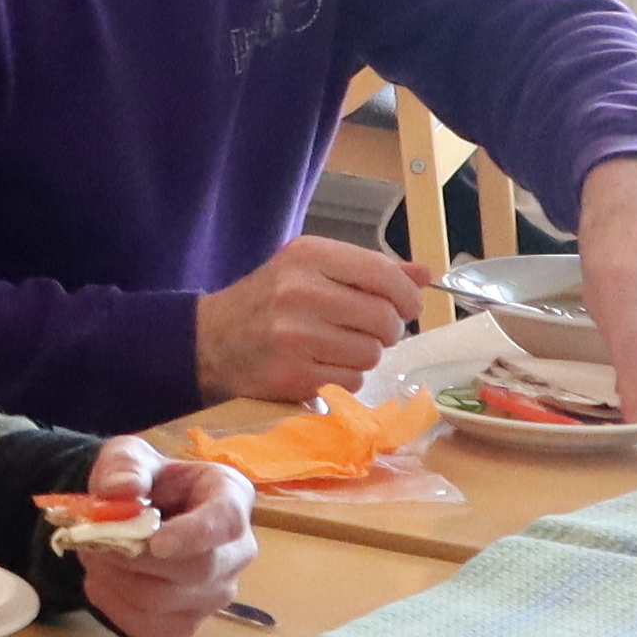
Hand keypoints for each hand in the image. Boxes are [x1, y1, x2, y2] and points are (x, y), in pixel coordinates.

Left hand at [70, 438, 256, 636]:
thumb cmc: (145, 480)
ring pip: (165, 602)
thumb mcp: (130, 456)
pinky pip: (149, 626)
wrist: (139, 514)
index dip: (194, 535)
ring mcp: (217, 592)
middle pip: (197, 570)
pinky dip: (113, 606)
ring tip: (92, 555)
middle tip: (95, 542)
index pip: (226, 521)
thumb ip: (124, 465)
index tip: (156, 543)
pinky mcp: (189, 622)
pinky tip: (100, 580)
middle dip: (135, 559)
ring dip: (117, 581)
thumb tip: (122, 490)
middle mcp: (237, 550)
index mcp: (232, 496)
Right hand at [193, 235, 427, 402]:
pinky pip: (351, 381)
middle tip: (371, 330)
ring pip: (371, 353)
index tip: (409, 307)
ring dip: (365, 355)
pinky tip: (323, 366)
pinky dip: (346, 377)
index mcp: (309, 256)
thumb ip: (369, 270)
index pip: (383, 274)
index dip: (407, 295)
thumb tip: (424, 274)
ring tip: (340, 347)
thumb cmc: (269, 301)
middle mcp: (301, 291)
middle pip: (384, 318)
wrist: (211, 340)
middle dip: (387, 329)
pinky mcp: (292, 374)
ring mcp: (295, 336)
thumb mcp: (312, 269)